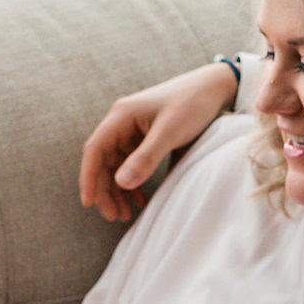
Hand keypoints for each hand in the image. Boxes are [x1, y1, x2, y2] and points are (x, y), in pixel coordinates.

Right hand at [78, 61, 238, 221]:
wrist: (214, 87)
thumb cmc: (192, 103)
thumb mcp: (170, 132)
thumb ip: (146, 157)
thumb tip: (122, 183)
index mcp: (121, 115)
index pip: (95, 150)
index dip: (89, 178)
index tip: (89, 203)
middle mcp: (122, 122)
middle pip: (103, 161)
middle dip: (106, 190)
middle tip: (114, 216)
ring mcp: (133, 130)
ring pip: (116, 165)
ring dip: (118, 190)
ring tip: (125, 215)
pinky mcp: (145, 137)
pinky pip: (131, 163)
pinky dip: (133, 182)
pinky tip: (140, 199)